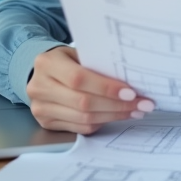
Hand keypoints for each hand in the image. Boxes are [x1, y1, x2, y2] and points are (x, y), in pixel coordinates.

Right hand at [25, 45, 154, 133]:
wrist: (42, 73)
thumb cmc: (66, 60)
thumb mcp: (77, 53)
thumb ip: (97, 63)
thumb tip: (131, 78)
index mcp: (47, 63)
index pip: (79, 79)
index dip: (106, 88)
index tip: (131, 92)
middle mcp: (39, 87)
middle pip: (83, 102)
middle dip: (117, 105)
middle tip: (141, 104)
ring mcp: (41, 108)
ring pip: (84, 117)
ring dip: (114, 116)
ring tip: (134, 110)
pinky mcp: (46, 122)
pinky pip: (80, 127)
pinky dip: (102, 122)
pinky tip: (117, 116)